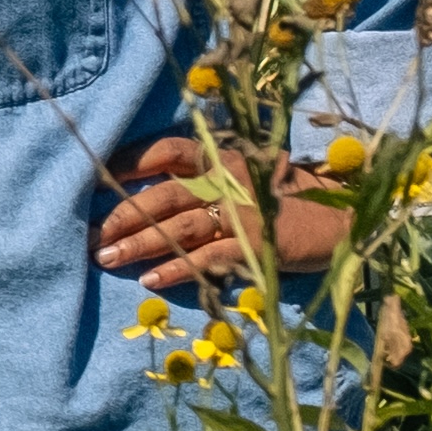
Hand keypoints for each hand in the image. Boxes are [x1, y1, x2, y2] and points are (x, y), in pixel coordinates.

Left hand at [96, 133, 356, 289]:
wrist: (345, 221)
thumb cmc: (286, 201)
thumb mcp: (245, 179)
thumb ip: (204, 182)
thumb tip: (146, 198)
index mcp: (222, 159)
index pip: (167, 150)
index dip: (129, 160)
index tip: (93, 177)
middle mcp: (228, 181)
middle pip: (163, 195)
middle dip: (121, 215)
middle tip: (87, 236)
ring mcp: (243, 212)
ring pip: (179, 227)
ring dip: (139, 244)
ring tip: (105, 258)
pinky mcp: (258, 244)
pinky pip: (209, 257)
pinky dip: (178, 269)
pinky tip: (150, 280)